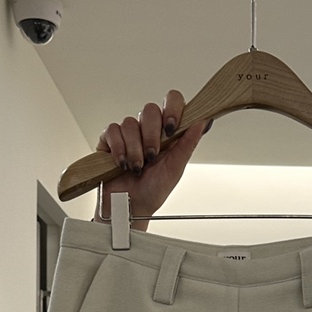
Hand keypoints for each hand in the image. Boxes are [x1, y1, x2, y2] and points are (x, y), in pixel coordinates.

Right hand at [94, 90, 210, 229]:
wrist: (130, 209)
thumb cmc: (153, 191)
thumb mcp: (175, 169)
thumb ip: (188, 144)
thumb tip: (203, 121)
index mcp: (167, 132)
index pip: (172, 102)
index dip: (172, 108)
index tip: (171, 127)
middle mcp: (148, 129)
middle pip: (150, 110)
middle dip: (151, 136)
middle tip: (152, 156)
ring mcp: (128, 134)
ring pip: (130, 123)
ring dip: (135, 149)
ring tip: (137, 167)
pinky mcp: (109, 140)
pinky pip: (113, 131)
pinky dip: (119, 149)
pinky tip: (122, 163)